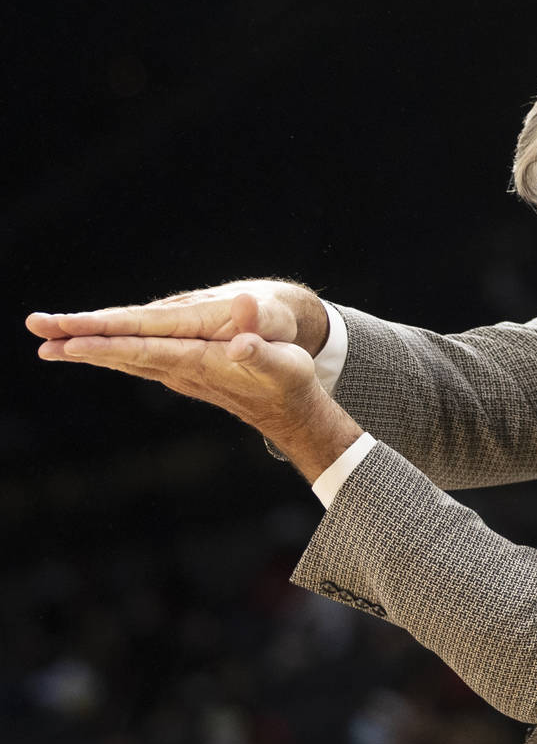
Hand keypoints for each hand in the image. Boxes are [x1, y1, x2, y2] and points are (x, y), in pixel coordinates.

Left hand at [27, 285, 360, 481]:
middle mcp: (181, 371)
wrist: (289, 411)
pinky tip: (91, 349)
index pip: (147, 350)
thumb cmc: (290, 382)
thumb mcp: (284, 363)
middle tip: (38, 332)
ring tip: (48, 343)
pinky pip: (135, 360)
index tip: (71, 340)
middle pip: (124, 355)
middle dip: (81, 344)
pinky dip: (109, 353)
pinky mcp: (180, 373)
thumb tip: (241, 341)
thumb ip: (259, 351)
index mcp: (201, 363)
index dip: (110, 345)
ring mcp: (178, 374)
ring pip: (125, 359)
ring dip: (87, 350)